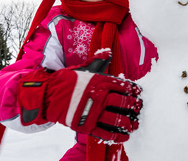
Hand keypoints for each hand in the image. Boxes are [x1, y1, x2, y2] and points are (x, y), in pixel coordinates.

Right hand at [17, 50, 141, 142]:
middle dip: (133, 106)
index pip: (122, 86)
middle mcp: (98, 96)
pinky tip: (124, 136)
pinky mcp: (86, 125)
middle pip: (122, 103)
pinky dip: (117, 136)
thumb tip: (108, 52)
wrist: (49, 95)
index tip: (138, 92)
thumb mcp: (85, 68)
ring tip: (134, 123)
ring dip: (128, 123)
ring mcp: (92, 112)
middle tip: (138, 108)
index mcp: (100, 82)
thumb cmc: (68, 81)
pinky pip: (105, 132)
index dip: (133, 90)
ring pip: (116, 119)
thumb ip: (99, 61)